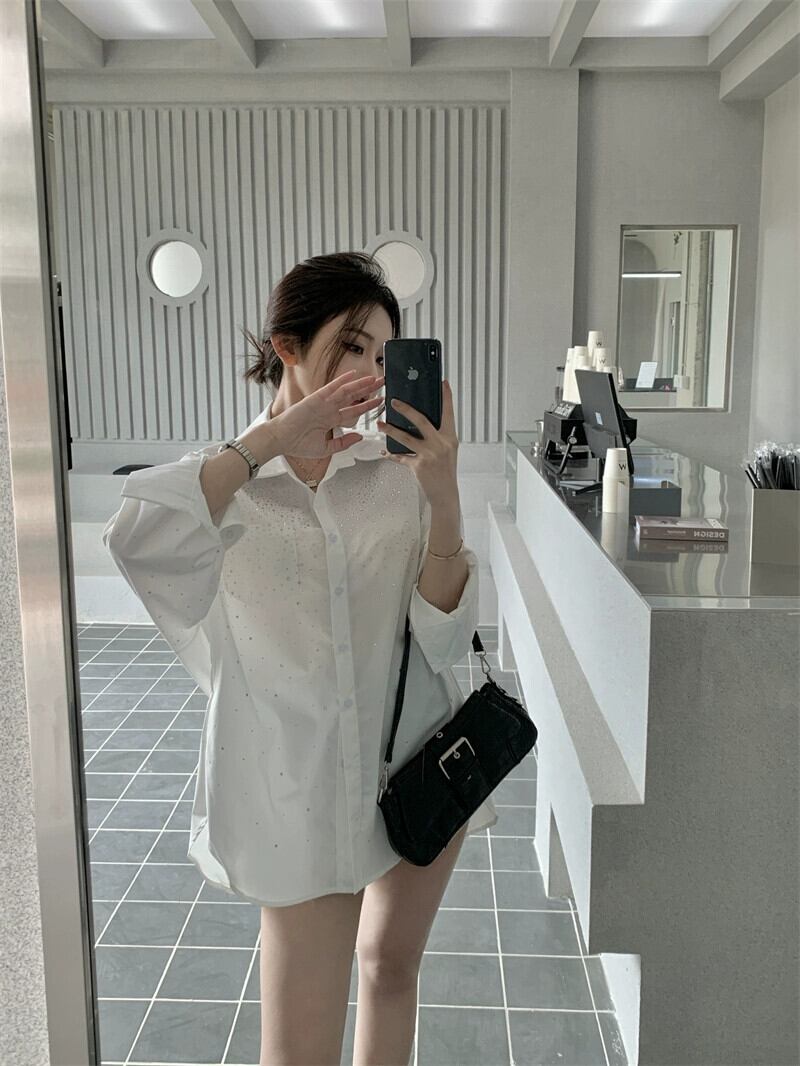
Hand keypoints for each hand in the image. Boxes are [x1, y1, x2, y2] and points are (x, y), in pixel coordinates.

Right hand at [271, 370, 384, 458]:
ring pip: (346, 391)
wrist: (281, 441)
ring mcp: (323, 403)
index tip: (380, 401)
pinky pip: (331, 387)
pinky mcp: (315, 399)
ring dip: (360, 384)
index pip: (353, 410)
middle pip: (353, 397)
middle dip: (369, 390)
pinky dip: (342, 380)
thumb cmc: (299, 445)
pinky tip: (353, 374)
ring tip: (375, 379)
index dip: (367, 405)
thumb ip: (343, 443)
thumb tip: (360, 437)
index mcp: (331, 420)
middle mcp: (329, 409)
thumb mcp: (326, 448)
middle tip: (382, 382)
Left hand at [377, 379, 458, 505]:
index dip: (446, 397)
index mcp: (450, 438)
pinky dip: (391, 455)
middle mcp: (441, 444)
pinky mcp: (418, 466)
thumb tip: (422, 421)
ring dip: (390, 430)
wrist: (445, 494)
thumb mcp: (448, 450)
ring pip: (405, 437)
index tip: (443, 383)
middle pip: (421, 420)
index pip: (448, 413)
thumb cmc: (446, 471)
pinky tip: (384, 452)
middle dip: (406, 409)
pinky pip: (400, 457)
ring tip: (380, 424)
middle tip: (394, 401)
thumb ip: (439, 436)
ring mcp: (429, 455)